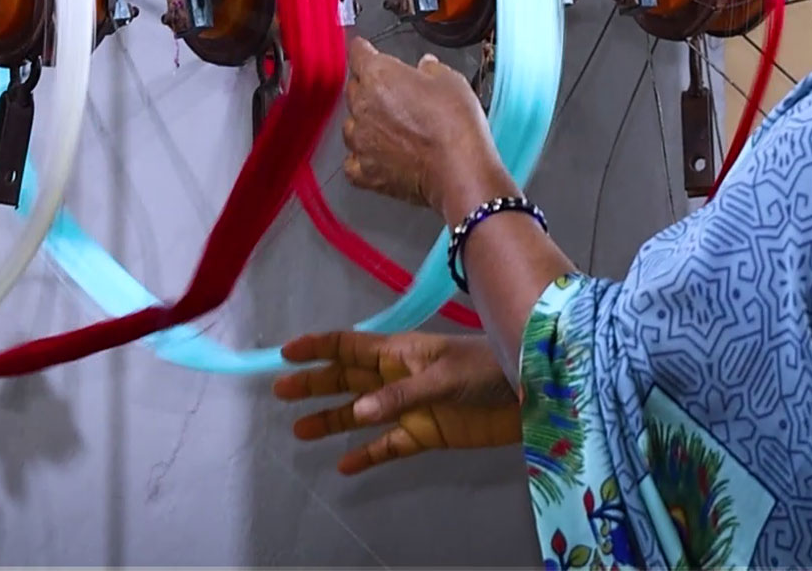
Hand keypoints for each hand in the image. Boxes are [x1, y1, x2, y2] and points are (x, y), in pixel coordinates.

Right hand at [274, 330, 520, 474]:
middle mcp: (399, 377)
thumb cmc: (489, 368)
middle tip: (280, 391)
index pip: (350, 345)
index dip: (318, 347)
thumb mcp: (444, 375)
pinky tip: (344, 466)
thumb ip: (401, 394)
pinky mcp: (426, 433)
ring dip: (331, 420)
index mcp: (401, 352)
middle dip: (314, 384)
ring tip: (299, 431)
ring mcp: (411, 407)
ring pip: (361, 414)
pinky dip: (367, 454)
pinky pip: (388, 445)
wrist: (532, 394)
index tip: (285, 352)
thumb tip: (358, 411)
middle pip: (347, 379)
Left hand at [342, 36, 508, 217]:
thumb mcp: (452, 80)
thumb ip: (432, 69)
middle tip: (391, 92)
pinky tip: (378, 155)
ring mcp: (360, 141)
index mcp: (379, 75)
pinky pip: (352, 160)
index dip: (363, 50)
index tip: (364, 50)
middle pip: (353, 88)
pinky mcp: (364, 171)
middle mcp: (363, 106)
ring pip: (351, 124)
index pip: (357, 53)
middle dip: (368, 86)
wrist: (458, 169)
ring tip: (388, 126)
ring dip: (364, 121)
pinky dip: (362, 156)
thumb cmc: (455, 125)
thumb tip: (427, 67)